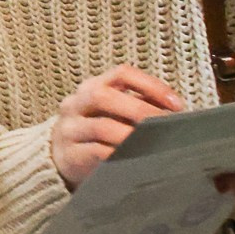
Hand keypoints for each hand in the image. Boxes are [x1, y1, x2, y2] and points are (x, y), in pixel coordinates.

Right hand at [49, 66, 184, 188]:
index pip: (121, 74)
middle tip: (166, 124)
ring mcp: (69, 129)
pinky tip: (137, 160)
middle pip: (104, 96)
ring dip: (132, 135)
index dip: (151, 85)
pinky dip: (120, 154)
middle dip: (139, 110)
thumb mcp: (112, 112)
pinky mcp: (69, 155)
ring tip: (154, 143)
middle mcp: (76, 103)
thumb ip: (137, 107)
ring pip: (101, 126)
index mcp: (92, 87)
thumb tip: (175, 112)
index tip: (177, 104)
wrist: (58, 157)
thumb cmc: (95, 130)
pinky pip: (96, 153)